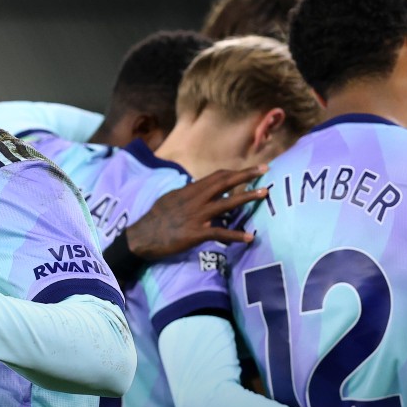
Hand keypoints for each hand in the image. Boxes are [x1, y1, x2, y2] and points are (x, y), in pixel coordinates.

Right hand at [125, 165, 268, 260]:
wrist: (141, 237)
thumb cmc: (154, 219)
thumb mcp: (170, 199)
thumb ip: (186, 193)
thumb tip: (196, 188)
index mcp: (190, 190)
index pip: (217, 176)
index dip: (235, 172)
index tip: (250, 169)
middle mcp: (195, 199)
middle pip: (224, 182)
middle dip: (246, 175)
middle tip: (265, 169)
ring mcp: (197, 215)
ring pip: (227, 203)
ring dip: (247, 197)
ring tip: (265, 194)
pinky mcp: (196, 233)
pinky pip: (220, 233)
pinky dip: (235, 235)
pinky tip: (249, 237)